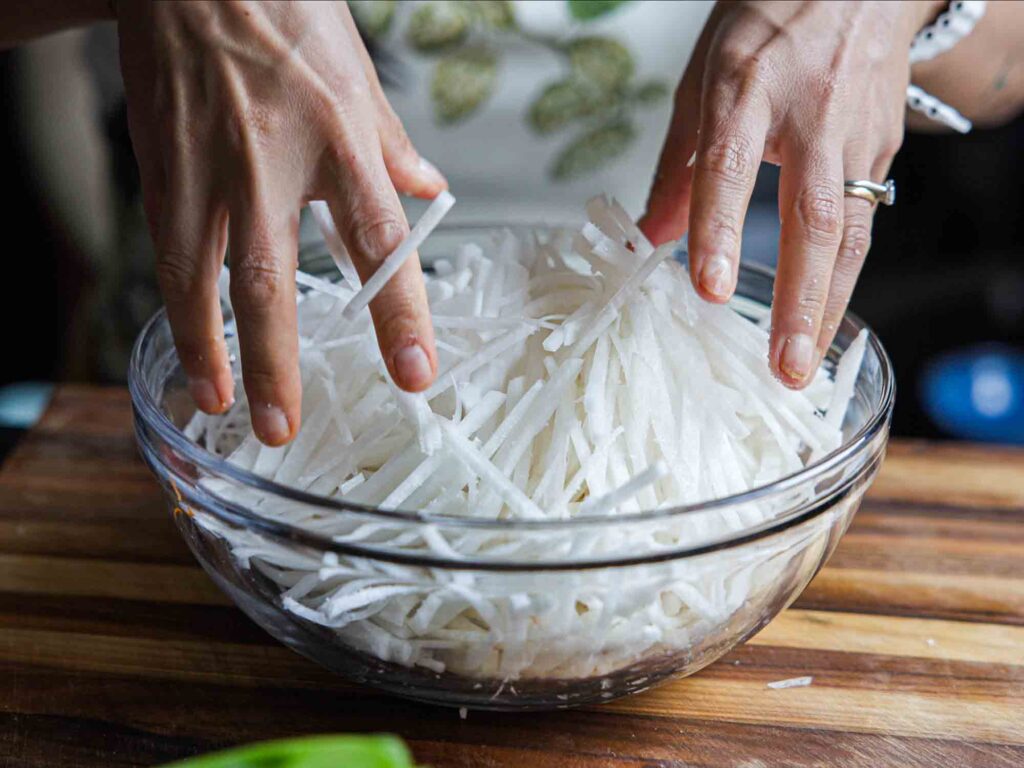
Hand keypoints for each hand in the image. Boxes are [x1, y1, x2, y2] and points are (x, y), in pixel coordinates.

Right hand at [116, 1, 446, 443]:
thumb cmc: (285, 12)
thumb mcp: (360, 75)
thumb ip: (393, 143)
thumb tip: (426, 190)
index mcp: (342, 140)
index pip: (379, 243)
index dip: (399, 314)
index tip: (414, 372)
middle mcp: (273, 164)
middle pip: (274, 277)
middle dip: (279, 359)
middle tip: (284, 423)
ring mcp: (209, 172)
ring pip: (204, 277)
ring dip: (214, 352)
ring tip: (225, 407)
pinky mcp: (163, 173)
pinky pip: (168, 255)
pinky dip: (179, 313)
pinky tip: (192, 354)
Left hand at [640, 1, 938, 386]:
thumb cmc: (768, 26)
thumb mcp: (704, 79)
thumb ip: (678, 164)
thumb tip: (648, 237)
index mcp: (750, 88)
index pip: (730, 168)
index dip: (719, 231)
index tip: (707, 288)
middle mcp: (811, 114)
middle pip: (812, 218)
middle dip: (798, 301)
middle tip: (784, 365)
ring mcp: (856, 134)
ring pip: (851, 232)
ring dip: (828, 305)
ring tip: (805, 364)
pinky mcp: (883, 149)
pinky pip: (865, 222)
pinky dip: (844, 276)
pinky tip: (824, 318)